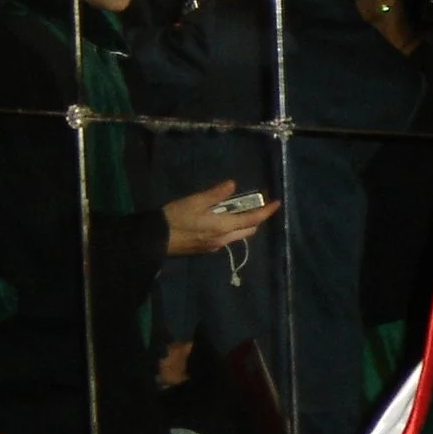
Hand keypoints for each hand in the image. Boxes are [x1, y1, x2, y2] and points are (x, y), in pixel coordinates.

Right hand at [163, 180, 278, 256]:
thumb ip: (216, 194)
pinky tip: (222, 218)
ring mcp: (215, 246)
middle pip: (248, 230)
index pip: (252, 220)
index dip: (266, 211)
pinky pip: (226, 238)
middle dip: (256, 218)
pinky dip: (231, 228)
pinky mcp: (206, 248)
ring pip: (238, 235)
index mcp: (223, 227)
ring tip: (239, 208)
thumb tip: (233, 185)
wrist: (155, 240)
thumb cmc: (175, 218)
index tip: (277, 203)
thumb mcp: (195, 201)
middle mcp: (223, 240)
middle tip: (257, 203)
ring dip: (243, 223)